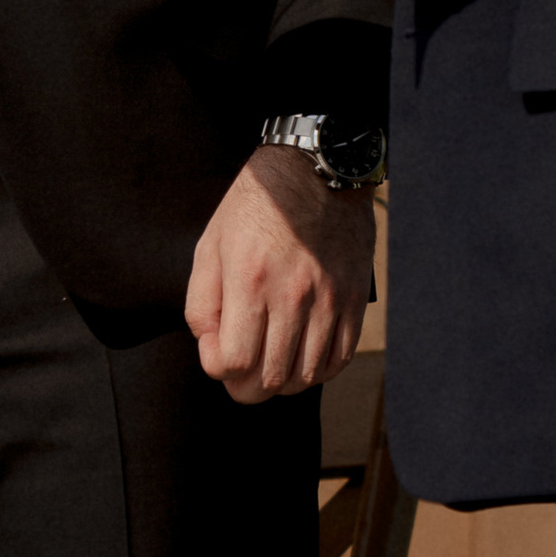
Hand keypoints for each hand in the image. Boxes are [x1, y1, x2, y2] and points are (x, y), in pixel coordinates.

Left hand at [188, 145, 373, 404]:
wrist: (316, 169)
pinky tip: (302, 357)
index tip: (216, 350)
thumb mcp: (210, 245)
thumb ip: (201, 302)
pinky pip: (339, 358)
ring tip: (270, 363)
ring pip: (306, 376)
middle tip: (239, 372)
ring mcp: (328, 299)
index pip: (233, 361)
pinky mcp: (353, 299)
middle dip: (246, 387)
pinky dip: (318, 370)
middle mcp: (292, 295)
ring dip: (282, 382)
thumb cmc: (255, 207)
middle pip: (270, 378)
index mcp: (249, 280)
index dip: (218, 368)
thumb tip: (211, 347)